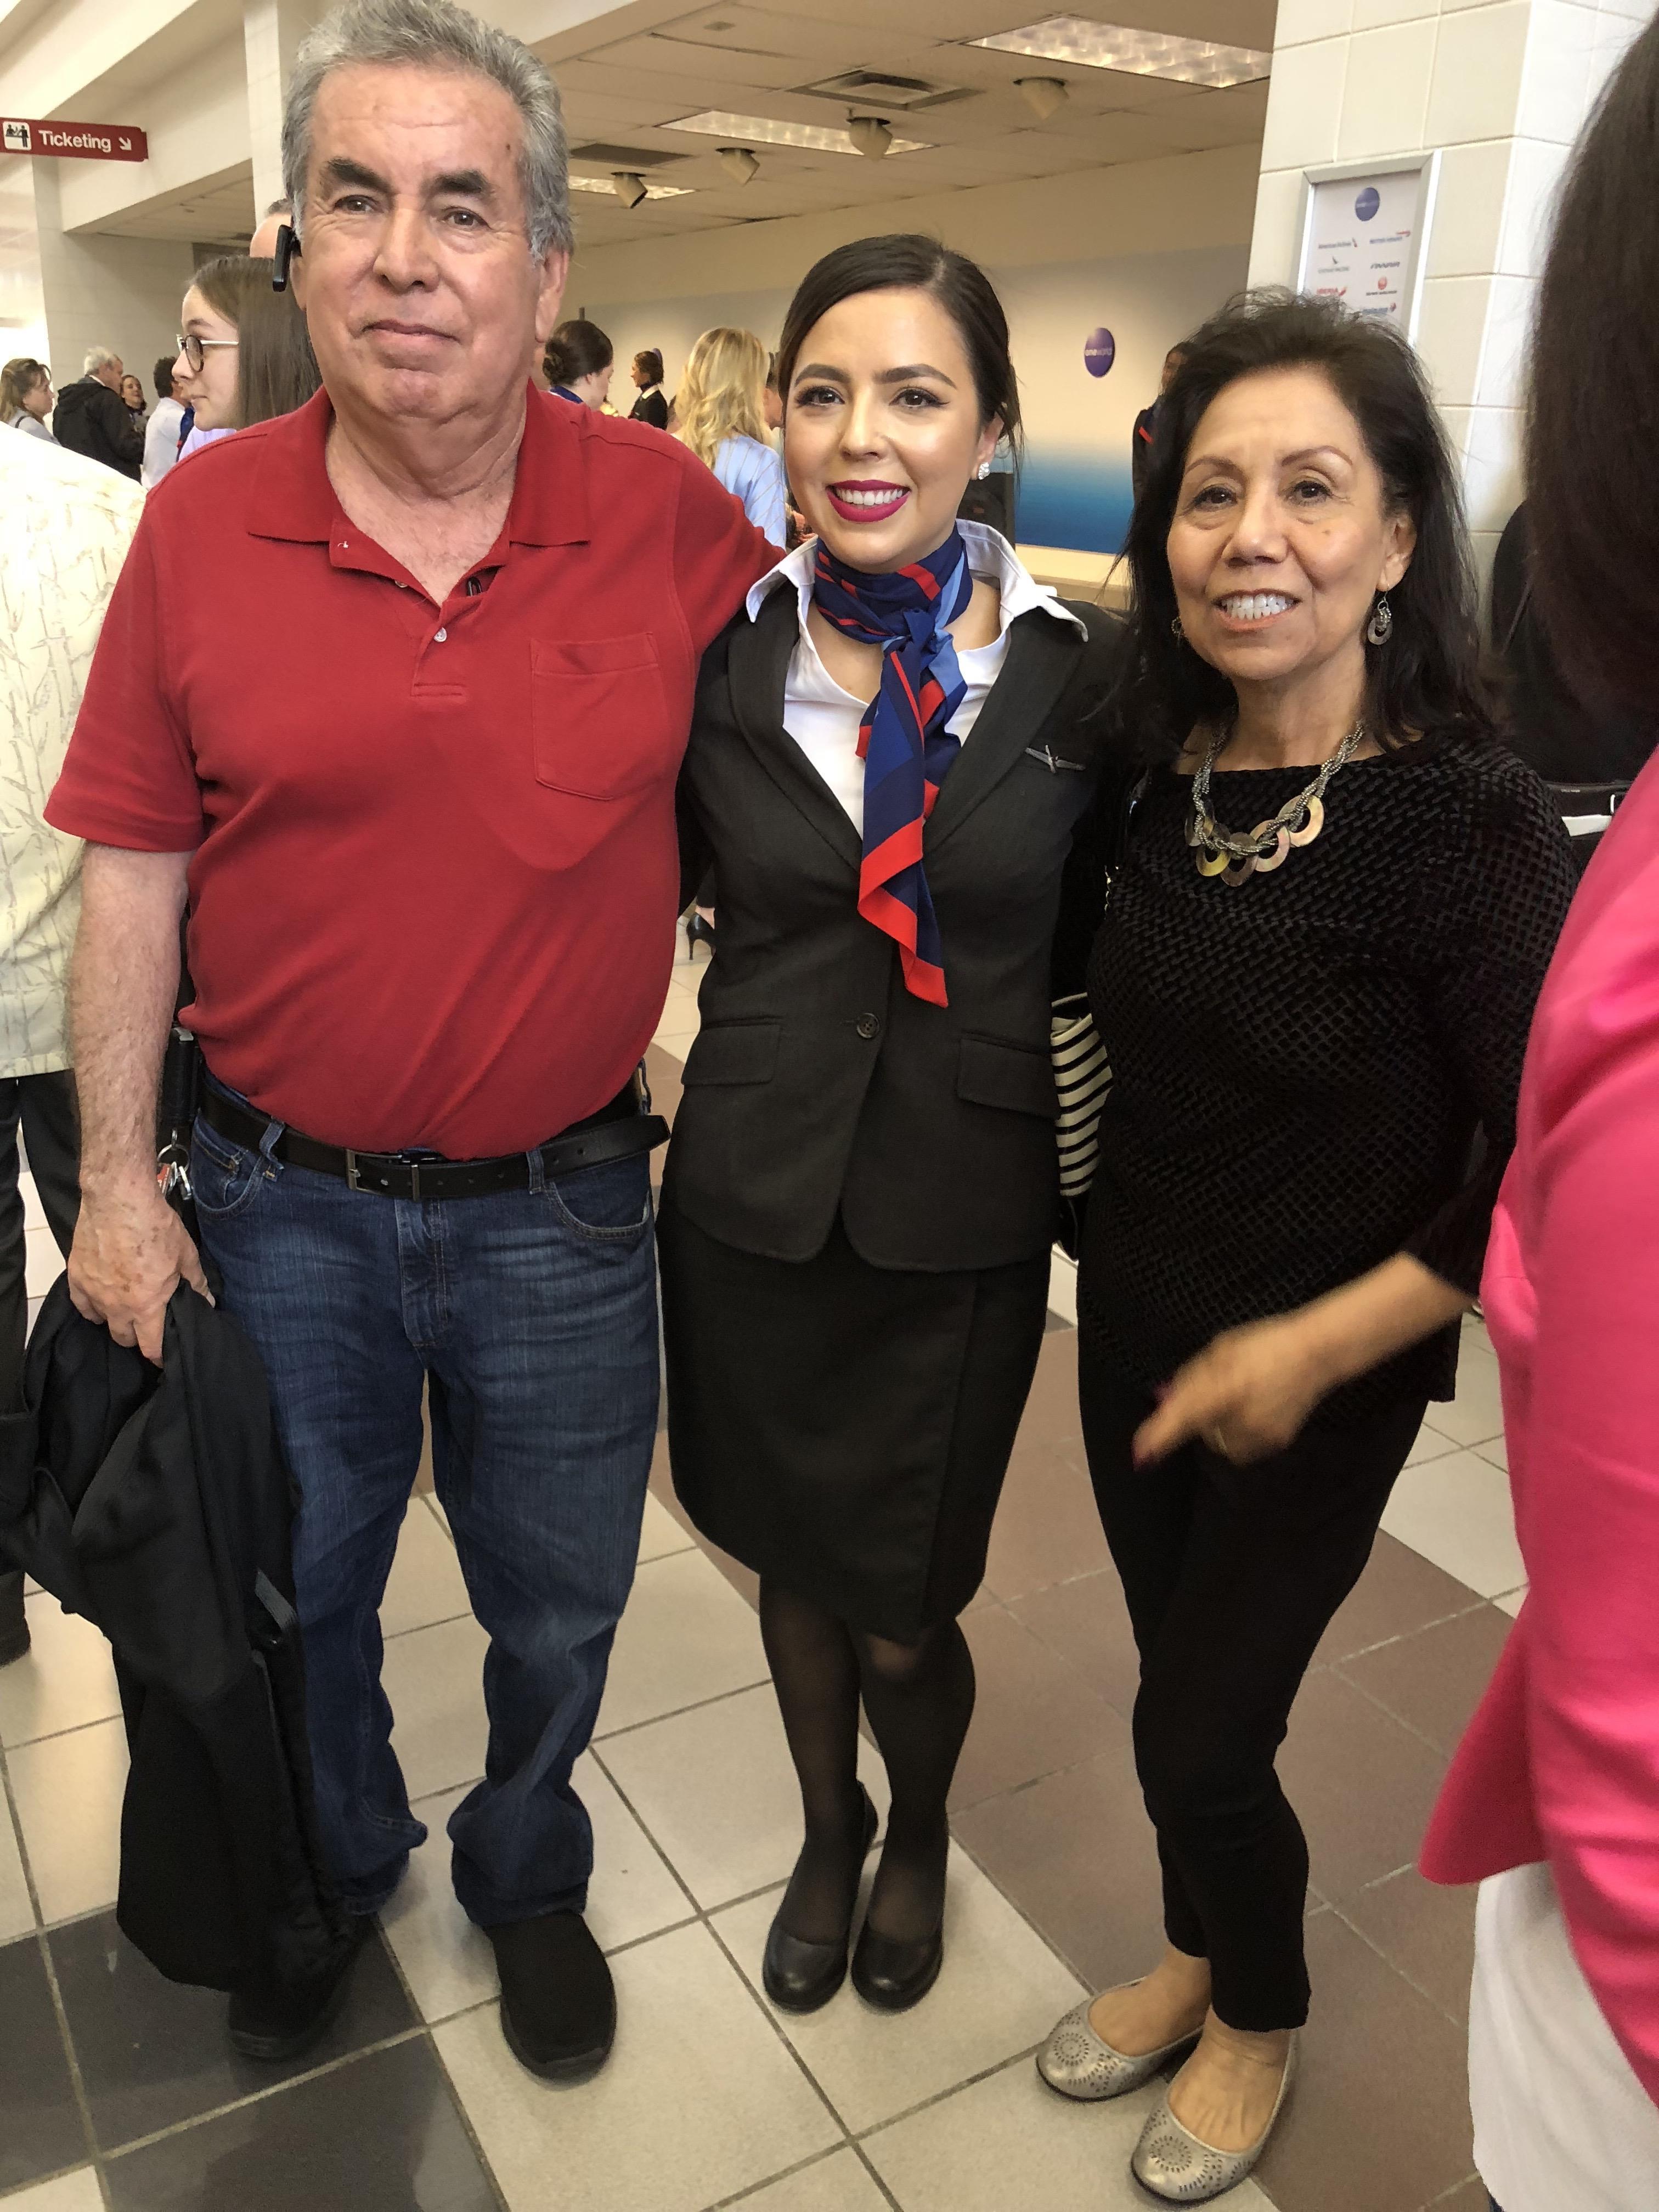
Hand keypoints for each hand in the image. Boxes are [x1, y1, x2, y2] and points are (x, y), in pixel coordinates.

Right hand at [67, 1179, 210, 1364]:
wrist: (119, 1200)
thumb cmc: (155, 1226)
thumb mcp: (186, 1255)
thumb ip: (196, 1283)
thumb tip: (207, 1301)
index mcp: (146, 1305)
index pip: (151, 1347)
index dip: (159, 1356)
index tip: (165, 1357)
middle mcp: (117, 1306)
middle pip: (125, 1339)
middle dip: (138, 1338)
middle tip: (148, 1327)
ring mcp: (94, 1293)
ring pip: (103, 1322)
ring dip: (116, 1321)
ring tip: (127, 1311)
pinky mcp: (76, 1277)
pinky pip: (82, 1305)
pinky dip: (93, 1307)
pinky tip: (102, 1300)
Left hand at [1134, 1314, 1333, 1465]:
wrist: (1316, 1354)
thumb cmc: (1264, 1343)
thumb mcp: (1221, 1349)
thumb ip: (1192, 1376)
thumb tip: (1165, 1400)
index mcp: (1228, 1387)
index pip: (1187, 1416)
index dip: (1162, 1435)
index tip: (1140, 1453)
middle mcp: (1244, 1417)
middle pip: (1202, 1430)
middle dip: (1200, 1416)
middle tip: (1218, 1390)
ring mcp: (1262, 1435)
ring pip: (1220, 1441)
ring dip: (1218, 1424)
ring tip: (1240, 1396)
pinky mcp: (1275, 1443)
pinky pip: (1240, 1445)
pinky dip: (1238, 1430)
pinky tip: (1253, 1407)